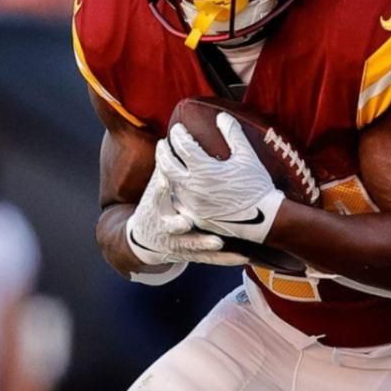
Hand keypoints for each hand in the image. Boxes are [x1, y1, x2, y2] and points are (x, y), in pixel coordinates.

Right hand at [124, 167, 241, 267]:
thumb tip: (177, 133)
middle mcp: (169, 225)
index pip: (156, 196)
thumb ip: (168, 164)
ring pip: (193, 244)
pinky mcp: (194, 254)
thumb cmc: (156, 206)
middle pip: (172, 225)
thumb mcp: (157, 186)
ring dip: (204, 242)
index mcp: (159, 206)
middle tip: (185, 222)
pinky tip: (242, 257)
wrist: (147, 240)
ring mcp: (181, 242)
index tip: (163, 179)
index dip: (159, 188)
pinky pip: (212, 258)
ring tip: (218, 241)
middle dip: (178, 223)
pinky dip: (227, 258)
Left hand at [159, 114, 283, 244]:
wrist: (262, 219)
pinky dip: (173, 190)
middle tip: (163, 143)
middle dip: (163, 151)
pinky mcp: (194, 216)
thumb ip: (233, 134)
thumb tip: (222, 116)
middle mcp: (192, 186)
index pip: (183, 145)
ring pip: (168, 184)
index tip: (178, 128)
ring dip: (164, 170)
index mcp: (204, 169)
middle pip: (167, 165)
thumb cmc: (256, 186)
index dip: (179, 134)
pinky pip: (176, 201)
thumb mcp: (247, 156)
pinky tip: (176, 184)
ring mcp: (191, 203)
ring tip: (167, 162)